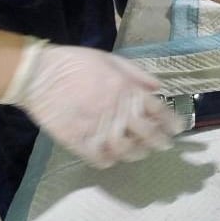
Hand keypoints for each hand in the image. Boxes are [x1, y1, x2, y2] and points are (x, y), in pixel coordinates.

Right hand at [0, 40, 179, 167]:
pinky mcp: (78, 141)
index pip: (157, 109)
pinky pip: (99, 158)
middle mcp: (116, 109)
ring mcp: (97, 127)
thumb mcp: (113, 59)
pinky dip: (109, 161)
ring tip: (140, 152)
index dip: (170, 121)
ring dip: (136, 153)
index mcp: (126, 88)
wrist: (41, 74)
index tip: (178, 128)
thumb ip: (137, 75)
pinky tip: (112, 157)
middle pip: (146, 132)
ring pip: (125, 149)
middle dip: (159, 141)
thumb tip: (159, 88)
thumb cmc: (78, 62)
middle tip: (164, 145)